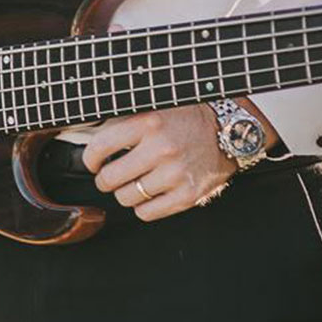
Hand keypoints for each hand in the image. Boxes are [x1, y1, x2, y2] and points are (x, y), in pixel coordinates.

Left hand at [76, 103, 237, 221]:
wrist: (230, 130)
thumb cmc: (189, 119)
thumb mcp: (155, 108)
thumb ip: (126, 122)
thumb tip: (93, 138)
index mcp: (150, 122)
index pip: (100, 147)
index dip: (90, 159)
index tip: (94, 162)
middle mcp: (162, 149)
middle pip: (109, 179)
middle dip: (105, 179)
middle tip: (110, 175)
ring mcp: (175, 174)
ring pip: (126, 198)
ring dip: (125, 192)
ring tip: (134, 182)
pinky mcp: (187, 195)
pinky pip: (147, 212)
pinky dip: (142, 206)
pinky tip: (149, 193)